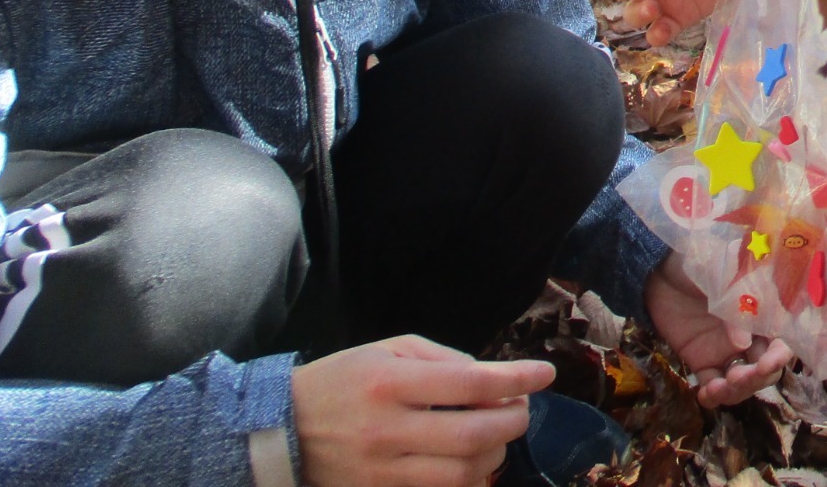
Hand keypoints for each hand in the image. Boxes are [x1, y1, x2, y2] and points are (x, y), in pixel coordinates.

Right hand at [290, 335, 551, 486]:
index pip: (470, 382)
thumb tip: (490, 378)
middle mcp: (388, 430)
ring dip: (495, 454)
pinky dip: (468, 479)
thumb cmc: (343, 380)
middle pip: (474, 435)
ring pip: (463, 474)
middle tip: (520, 408)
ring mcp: (383, 471)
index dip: (516, 378)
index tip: (545, 373)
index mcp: (390, 383)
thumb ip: (443, 360)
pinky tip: (473, 461)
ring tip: (496, 434)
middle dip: (513, 421)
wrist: (281, 431)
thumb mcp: (389, 351)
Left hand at [645, 252, 792, 407]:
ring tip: (718, 387)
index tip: (768, 363)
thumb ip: (736, 305)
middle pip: (765, 367)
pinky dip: (713, 396)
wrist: (659, 267)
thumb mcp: (722, 274)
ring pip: (742, 381)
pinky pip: (713, 384)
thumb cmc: (700, 260)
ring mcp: (727, 350)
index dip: (781, 355)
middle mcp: (751, 334)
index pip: (783, 338)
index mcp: (764, 311)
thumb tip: (742, 343)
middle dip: (757, 378)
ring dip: (737, 390)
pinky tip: (705, 395)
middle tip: (739, 376)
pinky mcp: (703, 360)